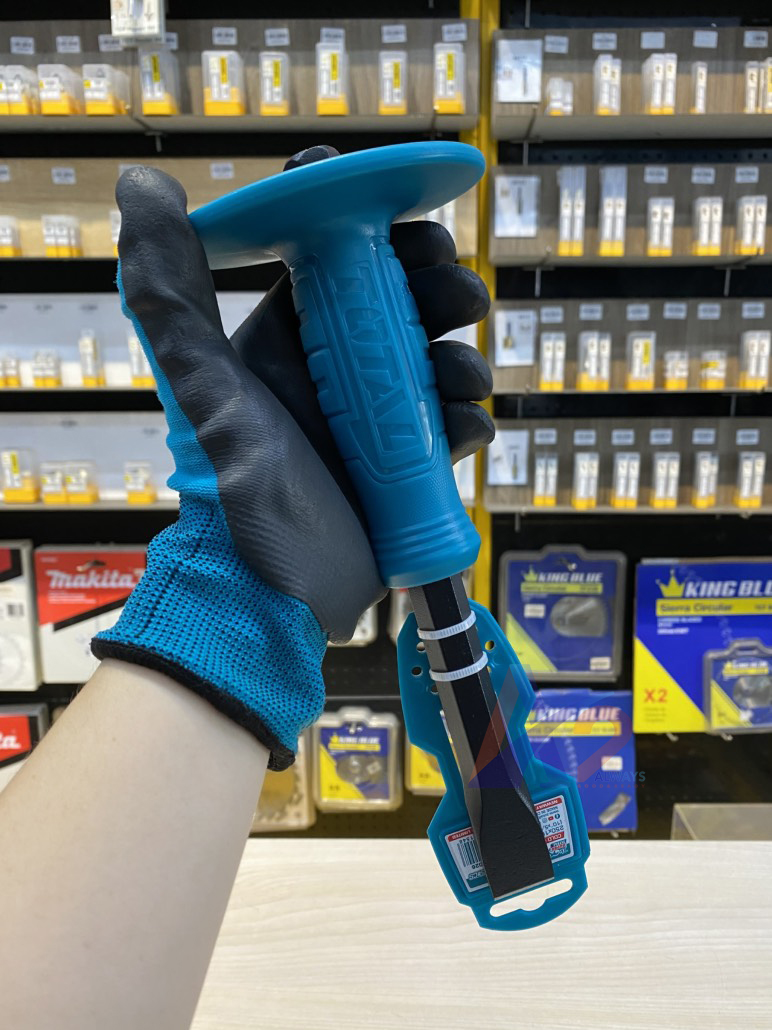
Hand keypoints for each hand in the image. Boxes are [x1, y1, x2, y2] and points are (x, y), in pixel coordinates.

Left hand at [93, 148, 492, 768]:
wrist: (267, 594)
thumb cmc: (229, 488)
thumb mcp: (203, 384)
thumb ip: (172, 293)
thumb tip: (144, 188)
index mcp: (285, 342)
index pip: (341, 264)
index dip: (381, 236)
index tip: (413, 228)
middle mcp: (330, 374)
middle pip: (399, 308)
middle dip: (436, 292)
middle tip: (458, 296)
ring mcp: (371, 421)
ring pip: (432, 363)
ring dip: (459, 357)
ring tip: (461, 375)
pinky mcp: (405, 467)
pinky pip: (447, 428)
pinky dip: (464, 422)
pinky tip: (463, 427)